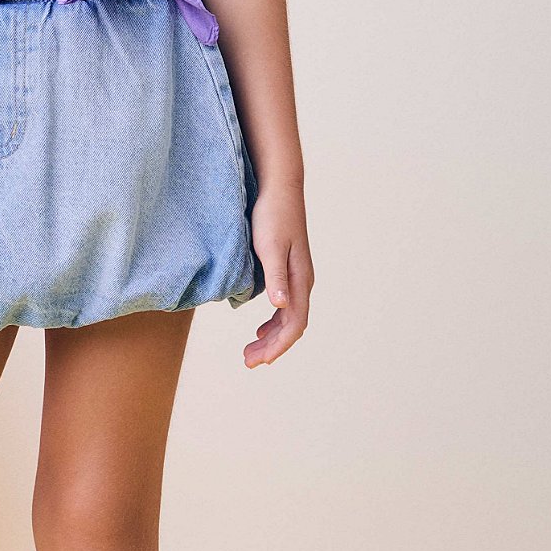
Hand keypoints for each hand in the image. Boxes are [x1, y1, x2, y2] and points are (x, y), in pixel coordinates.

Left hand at [243, 182, 311, 366]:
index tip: (259, 361)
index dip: (278, 346)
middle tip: (248, 361)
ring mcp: (296, 277)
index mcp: (300, 280)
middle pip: (292, 325)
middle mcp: (302, 282)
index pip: (294, 324)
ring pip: (289, 317)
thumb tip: (281, 306)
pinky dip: (273, 323)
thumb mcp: (269, 247)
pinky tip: (260, 329)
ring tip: (251, 351)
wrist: (279, 189)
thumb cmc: (272, 216)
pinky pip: (285, 306)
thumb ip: (275, 278)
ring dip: (272, 337)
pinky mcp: (288, 270)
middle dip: (272, 347)